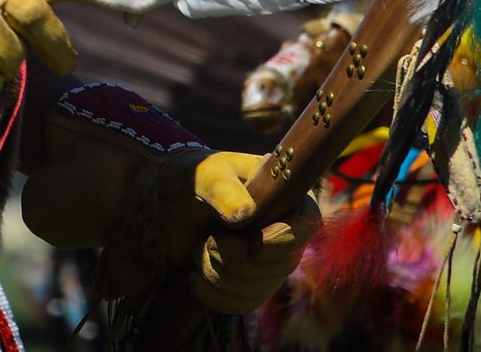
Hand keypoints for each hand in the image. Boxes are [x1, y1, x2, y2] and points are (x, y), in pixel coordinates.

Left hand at [157, 152, 321, 315]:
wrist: (173, 203)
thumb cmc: (195, 180)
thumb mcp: (206, 176)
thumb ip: (224, 191)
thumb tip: (246, 214)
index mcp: (286, 195)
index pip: (307, 222)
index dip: (282, 241)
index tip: (252, 248)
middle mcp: (286, 231)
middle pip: (280, 264)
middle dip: (235, 258)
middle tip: (208, 238)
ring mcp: (271, 261)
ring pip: (258, 287)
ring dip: (218, 273)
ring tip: (197, 248)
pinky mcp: (252, 283)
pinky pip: (242, 303)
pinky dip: (214, 294)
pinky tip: (194, 277)